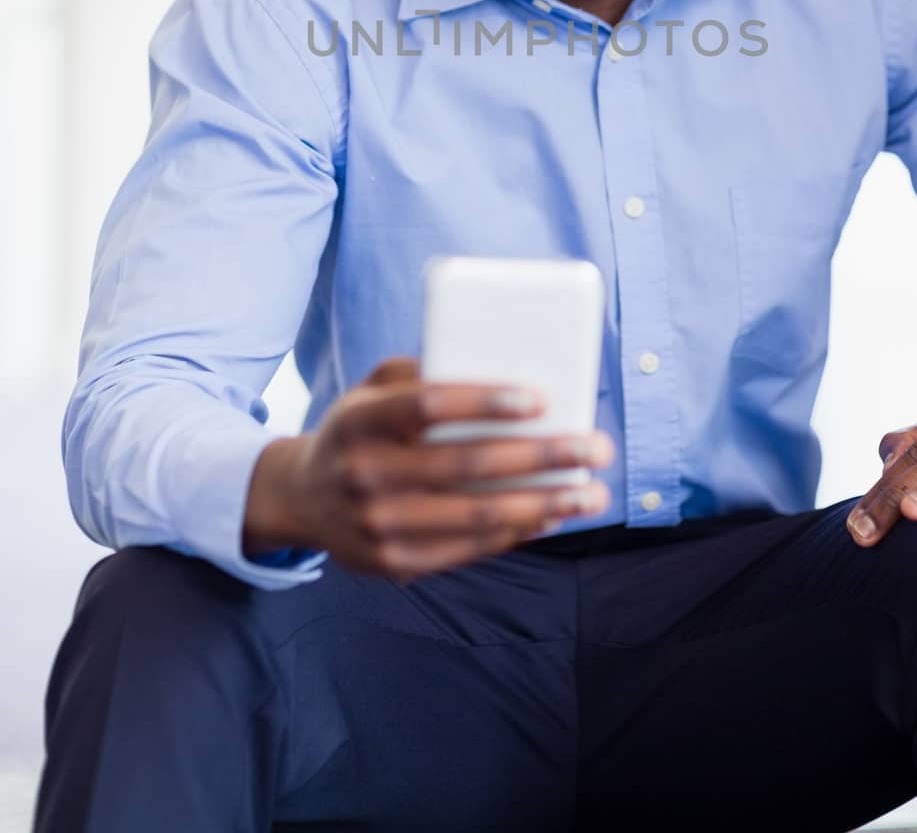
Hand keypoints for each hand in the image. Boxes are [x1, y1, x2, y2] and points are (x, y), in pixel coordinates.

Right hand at [243, 355, 613, 580]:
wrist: (306, 499)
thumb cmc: (360, 429)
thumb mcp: (373, 389)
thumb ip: (424, 374)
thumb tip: (501, 369)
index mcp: (360, 421)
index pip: (428, 406)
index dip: (485, 402)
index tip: (541, 397)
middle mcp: (364, 475)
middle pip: (467, 466)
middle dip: (542, 456)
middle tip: (595, 447)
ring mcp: (379, 527)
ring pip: (477, 516)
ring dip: (545, 504)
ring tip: (592, 492)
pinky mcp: (395, 563)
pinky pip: (469, 548)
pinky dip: (517, 531)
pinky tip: (553, 516)